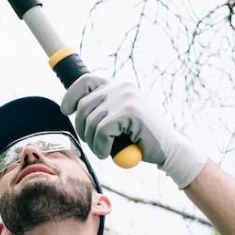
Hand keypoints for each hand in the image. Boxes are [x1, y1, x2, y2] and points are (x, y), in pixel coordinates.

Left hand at [60, 74, 206, 188]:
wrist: (168, 149)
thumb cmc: (139, 137)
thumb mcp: (118, 117)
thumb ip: (102, 108)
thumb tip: (72, 108)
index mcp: (117, 85)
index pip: (85, 81)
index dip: (71, 96)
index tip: (67, 111)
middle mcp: (121, 87)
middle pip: (84, 106)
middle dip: (83, 129)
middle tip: (93, 143)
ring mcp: (126, 98)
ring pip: (91, 121)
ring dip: (93, 142)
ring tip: (103, 150)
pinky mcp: (130, 112)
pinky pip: (101, 131)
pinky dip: (101, 146)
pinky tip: (108, 153)